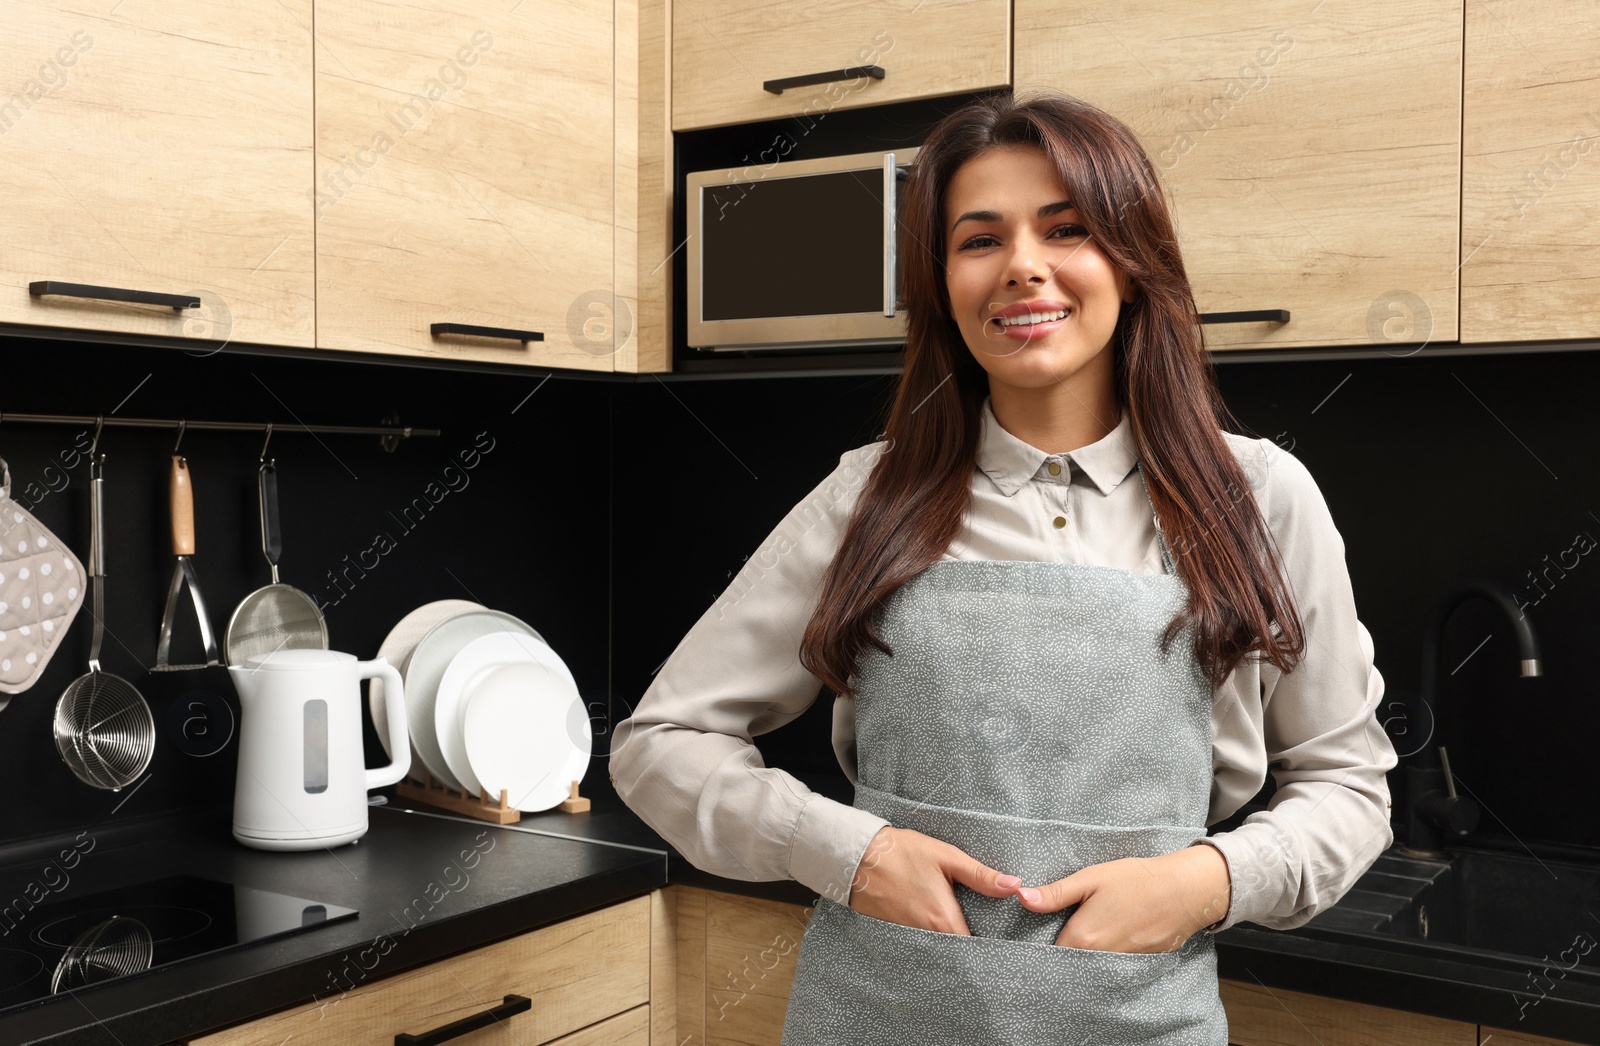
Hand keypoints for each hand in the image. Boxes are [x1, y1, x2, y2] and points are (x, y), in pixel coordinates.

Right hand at [847, 826, 1022, 933]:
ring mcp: (907, 937)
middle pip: (955, 953)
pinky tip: (933, 929)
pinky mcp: (892, 935)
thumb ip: (981, 875)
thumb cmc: (902, 852)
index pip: (975, 948)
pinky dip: (928, 942)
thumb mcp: (946, 857)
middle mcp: (925, 935)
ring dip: (948, 945)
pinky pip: (918, 946)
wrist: (857, 855)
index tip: (1000, 943)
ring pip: (936, 950)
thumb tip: (1014, 885)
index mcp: (943, 919)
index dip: (988, 947)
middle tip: (981, 938)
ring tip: (959, 933)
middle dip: (969, 950)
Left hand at [1014, 844, 1230, 952]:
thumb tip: (1022, 897)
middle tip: (1062, 932)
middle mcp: (1100, 958)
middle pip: (1069, 964)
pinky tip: (1109, 939)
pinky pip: (1112, 968)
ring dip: (1084, 957)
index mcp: (1083, 937)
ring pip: (1091, 968)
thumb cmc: (1136, 880)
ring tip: (1087, 933)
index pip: (1049, 953)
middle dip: (1062, 953)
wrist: (1185, 891)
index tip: (1038, 934)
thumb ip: (1055, 893)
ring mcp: (1121, 965)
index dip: (1040, 945)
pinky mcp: (1138, 965)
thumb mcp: (1091, 878)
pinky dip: (1105, 959)